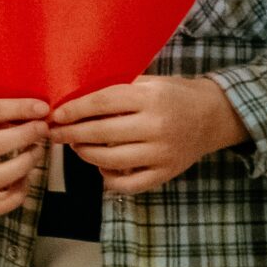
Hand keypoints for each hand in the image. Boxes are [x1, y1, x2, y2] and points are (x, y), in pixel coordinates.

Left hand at [47, 76, 243, 196]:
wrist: (213, 116)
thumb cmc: (172, 95)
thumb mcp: (148, 82)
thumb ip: (116, 89)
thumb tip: (71, 98)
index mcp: (150, 98)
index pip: (102, 103)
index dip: (74, 110)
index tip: (55, 115)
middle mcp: (157, 126)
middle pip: (102, 132)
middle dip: (71, 134)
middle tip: (54, 134)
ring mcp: (163, 153)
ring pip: (111, 160)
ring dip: (85, 154)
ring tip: (76, 146)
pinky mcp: (167, 173)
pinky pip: (130, 184)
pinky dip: (109, 179)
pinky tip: (100, 167)